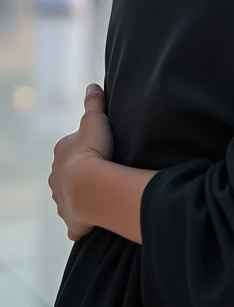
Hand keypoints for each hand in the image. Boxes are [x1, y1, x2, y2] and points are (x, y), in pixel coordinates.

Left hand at [48, 84, 114, 240]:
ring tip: (103, 194)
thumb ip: (94, 103)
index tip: (101, 150)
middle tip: (104, 172)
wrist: (90, 186)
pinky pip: (76, 221)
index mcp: (61, 153)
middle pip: (69, 173)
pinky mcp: (71, 221)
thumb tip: (92, 85)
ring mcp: (61, 200)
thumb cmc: (93, 151)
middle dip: (82, 174)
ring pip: (70, 197)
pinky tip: (95, 218)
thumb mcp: (95, 120)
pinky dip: (83, 221)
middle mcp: (56, 177)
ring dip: (82, 196)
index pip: (72, 149)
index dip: (86, 149)